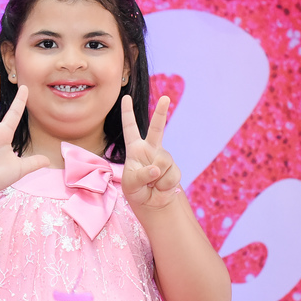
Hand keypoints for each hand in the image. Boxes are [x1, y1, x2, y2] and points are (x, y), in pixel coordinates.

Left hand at [121, 95, 180, 210]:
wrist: (151, 203)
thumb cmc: (136, 190)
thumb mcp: (131, 184)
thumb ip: (141, 175)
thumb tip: (157, 168)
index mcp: (135, 149)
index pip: (130, 128)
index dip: (128, 113)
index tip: (125, 97)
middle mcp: (150, 149)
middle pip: (156, 128)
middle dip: (161, 112)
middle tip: (165, 98)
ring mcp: (163, 158)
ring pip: (163, 162)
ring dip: (156, 178)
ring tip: (152, 184)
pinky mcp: (174, 169)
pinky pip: (171, 175)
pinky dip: (164, 185)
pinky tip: (160, 187)